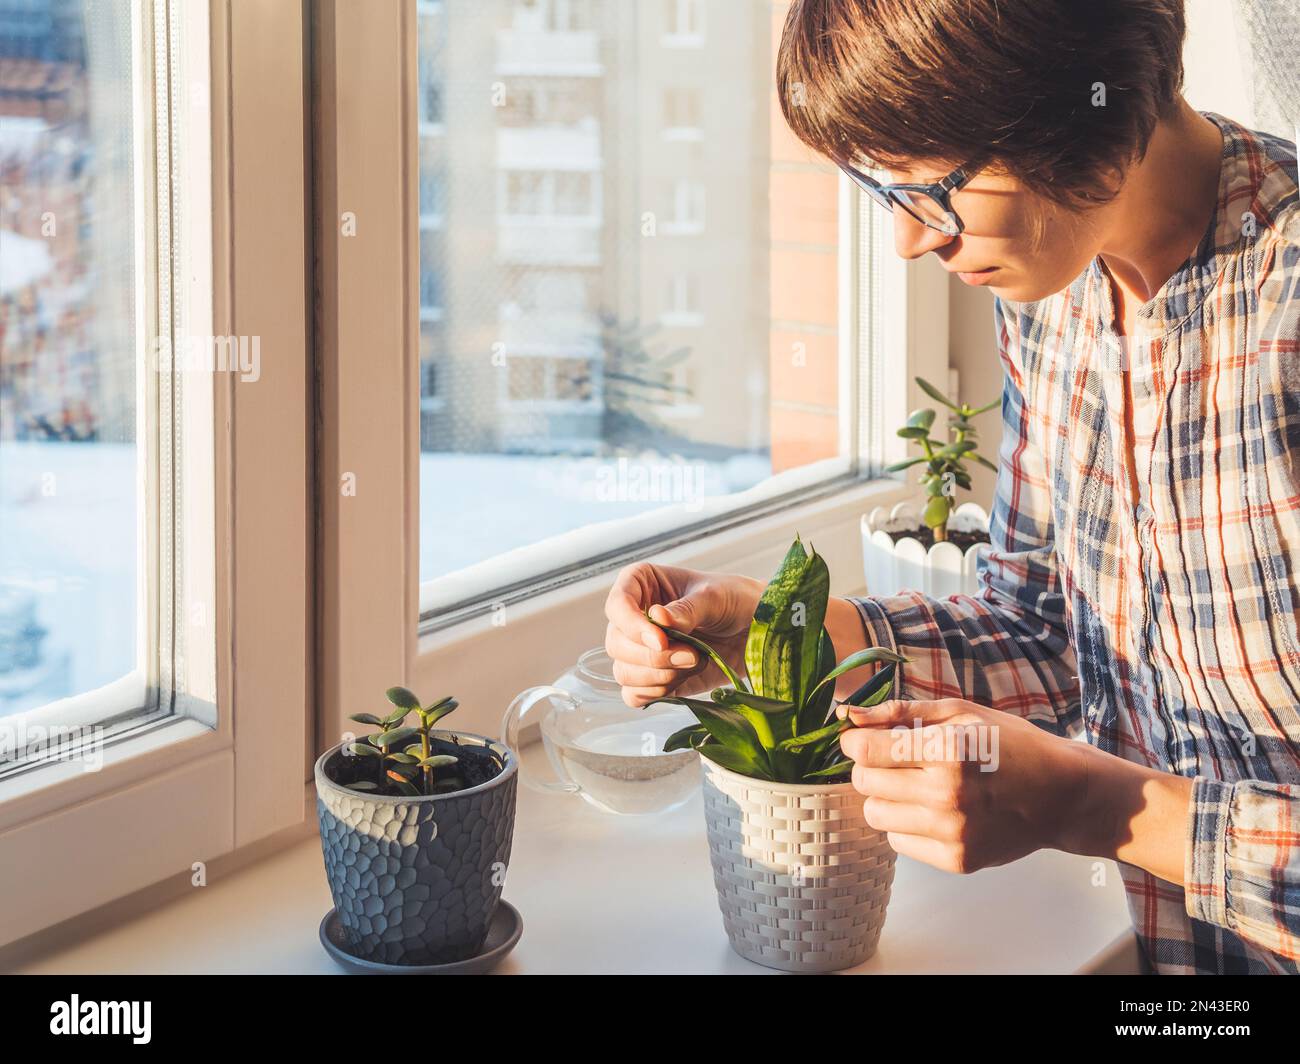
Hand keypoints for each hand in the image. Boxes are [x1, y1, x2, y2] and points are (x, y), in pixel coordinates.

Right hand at [604, 563, 761, 706]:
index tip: (661, 640)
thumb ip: (687, 609)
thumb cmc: (735, 600)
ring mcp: (641, 649)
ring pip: (623, 672)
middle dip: (653, 657)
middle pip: (616, 644)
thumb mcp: (715, 596)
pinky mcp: (652, 678)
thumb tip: (657, 618)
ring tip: (694, 662)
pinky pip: (634, 695)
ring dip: (658, 676)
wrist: (756, 632)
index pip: (617, 605)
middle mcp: (633, 617)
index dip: (632, 625)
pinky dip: (655, 694)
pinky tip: (681, 681)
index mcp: (641, 584)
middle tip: (692, 655)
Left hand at [837, 697, 1091, 872]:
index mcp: (947, 750)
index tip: (859, 739)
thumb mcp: (961, 713)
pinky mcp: (957, 860)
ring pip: (875, 816)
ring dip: (884, 798)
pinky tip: (933, 811)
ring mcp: (952, 832)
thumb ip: (901, 712)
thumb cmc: (1010, 745)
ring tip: (913, 786)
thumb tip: (849, 715)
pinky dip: (906, 825)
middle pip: (864, 783)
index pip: (866, 751)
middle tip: (891, 760)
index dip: (853, 742)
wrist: (1062, 796)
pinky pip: (899, 842)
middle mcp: (947, 795)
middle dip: (869, 767)